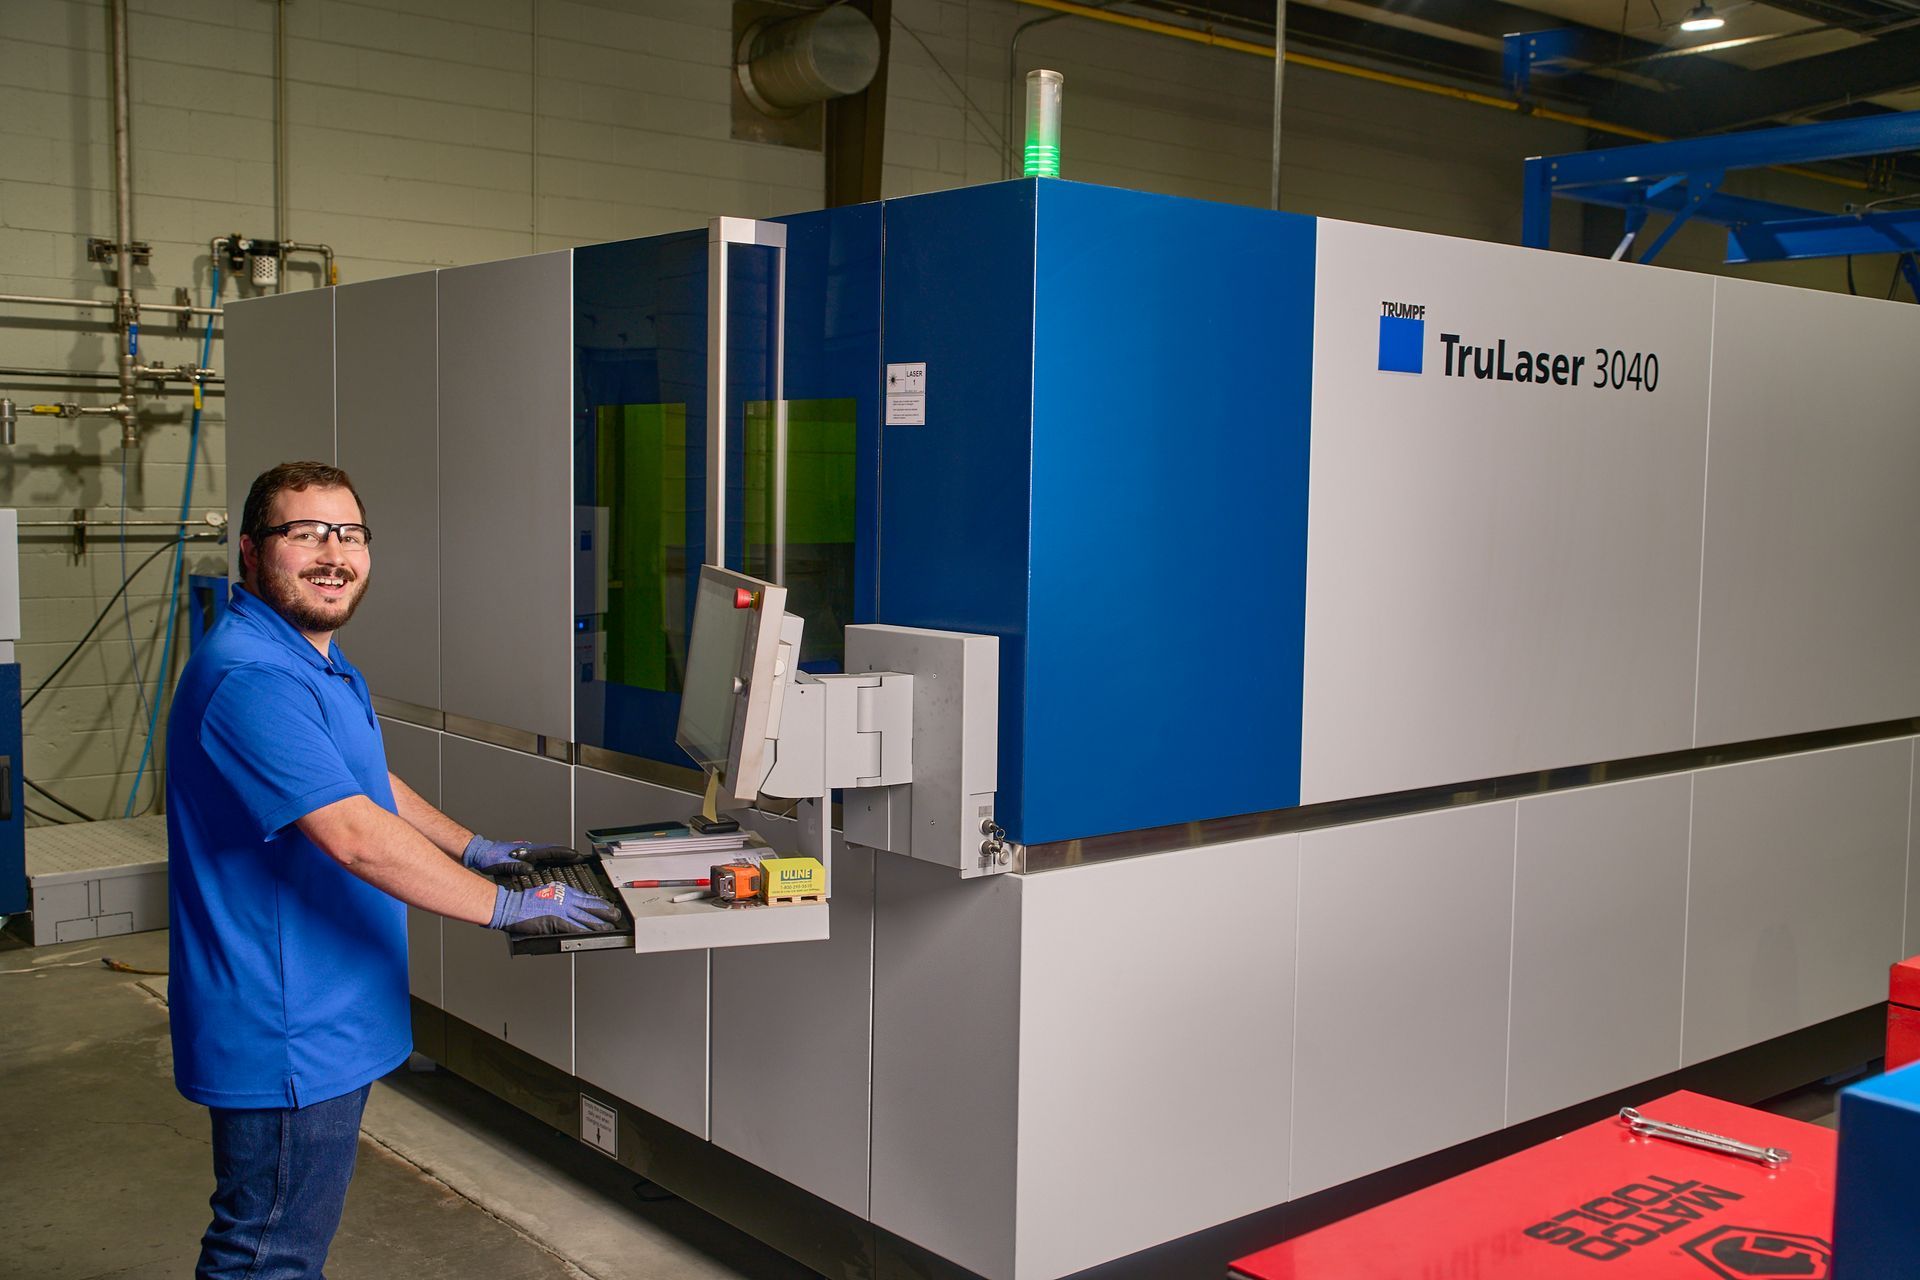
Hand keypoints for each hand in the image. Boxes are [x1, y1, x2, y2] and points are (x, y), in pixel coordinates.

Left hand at [461, 836, 584, 875]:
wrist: (480, 852)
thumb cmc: (490, 858)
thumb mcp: (502, 863)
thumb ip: (517, 866)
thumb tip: (530, 869)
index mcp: (526, 851)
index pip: (550, 852)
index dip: (564, 854)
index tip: (577, 856)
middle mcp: (529, 849)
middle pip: (552, 851)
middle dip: (566, 854)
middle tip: (579, 858)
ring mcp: (527, 851)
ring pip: (547, 854)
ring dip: (560, 857)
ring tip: (571, 862)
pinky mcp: (523, 855)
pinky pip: (542, 857)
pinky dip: (551, 860)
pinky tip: (552, 865)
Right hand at [488, 883, 620, 935]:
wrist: (510, 906)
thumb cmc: (522, 902)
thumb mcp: (545, 894)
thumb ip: (558, 900)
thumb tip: (569, 909)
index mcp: (561, 890)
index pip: (585, 896)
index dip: (598, 902)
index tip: (607, 905)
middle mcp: (564, 898)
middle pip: (589, 905)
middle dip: (604, 911)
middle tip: (616, 914)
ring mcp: (561, 909)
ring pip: (585, 916)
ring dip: (599, 922)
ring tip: (609, 926)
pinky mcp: (556, 920)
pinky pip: (575, 927)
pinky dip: (586, 931)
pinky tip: (594, 933)